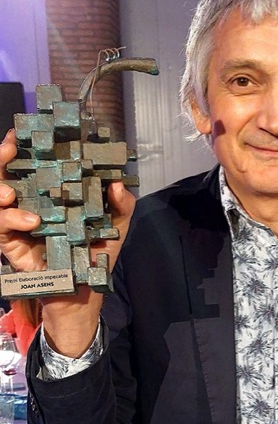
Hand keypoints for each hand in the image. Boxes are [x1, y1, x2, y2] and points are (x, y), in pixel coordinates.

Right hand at [0, 129, 135, 355]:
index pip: (32, 164)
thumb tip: (117, 185)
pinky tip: (30, 222)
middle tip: (8, 147)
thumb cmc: (96, 256)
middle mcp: (29, 203)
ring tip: (9, 192)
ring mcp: (17, 223)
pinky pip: (0, 227)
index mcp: (50, 193)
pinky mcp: (10, 244)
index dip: (22, 146)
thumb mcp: (114, 228)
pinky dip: (10, 220)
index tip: (20, 130)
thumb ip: (120, 206)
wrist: (84, 292)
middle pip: (5, 174)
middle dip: (1, 158)